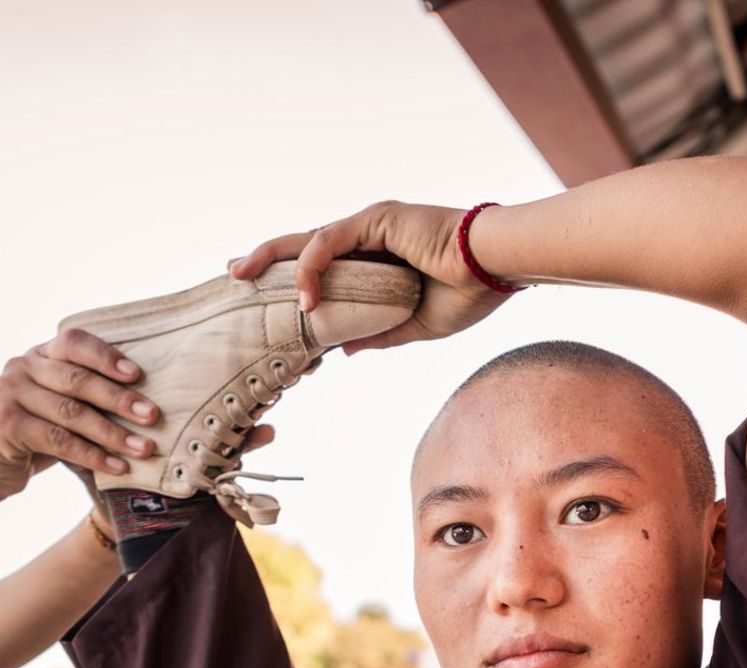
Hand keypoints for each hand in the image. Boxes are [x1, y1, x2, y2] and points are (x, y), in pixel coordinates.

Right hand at [0, 330, 160, 499]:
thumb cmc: (42, 430)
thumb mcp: (63, 405)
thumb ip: (91, 398)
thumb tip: (150, 410)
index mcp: (42, 355)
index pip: (73, 342)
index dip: (105, 356)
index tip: (137, 374)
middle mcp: (23, 368)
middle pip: (77, 379)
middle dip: (119, 399)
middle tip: (152, 416)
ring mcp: (11, 395)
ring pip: (70, 412)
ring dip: (112, 433)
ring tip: (143, 448)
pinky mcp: (8, 425)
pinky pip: (58, 441)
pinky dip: (93, 455)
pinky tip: (118, 467)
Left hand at [228, 201, 509, 354]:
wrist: (495, 269)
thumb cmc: (469, 294)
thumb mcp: (416, 325)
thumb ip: (380, 334)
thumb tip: (345, 349)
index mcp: (381, 258)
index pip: (328, 265)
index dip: (296, 278)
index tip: (267, 296)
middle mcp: (370, 237)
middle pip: (306, 246)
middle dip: (267, 259)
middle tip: (233, 272)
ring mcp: (371, 226)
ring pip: (308, 240)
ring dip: (272, 258)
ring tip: (242, 277)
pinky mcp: (376, 221)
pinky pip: (331, 244)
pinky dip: (313, 270)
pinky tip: (306, 299)